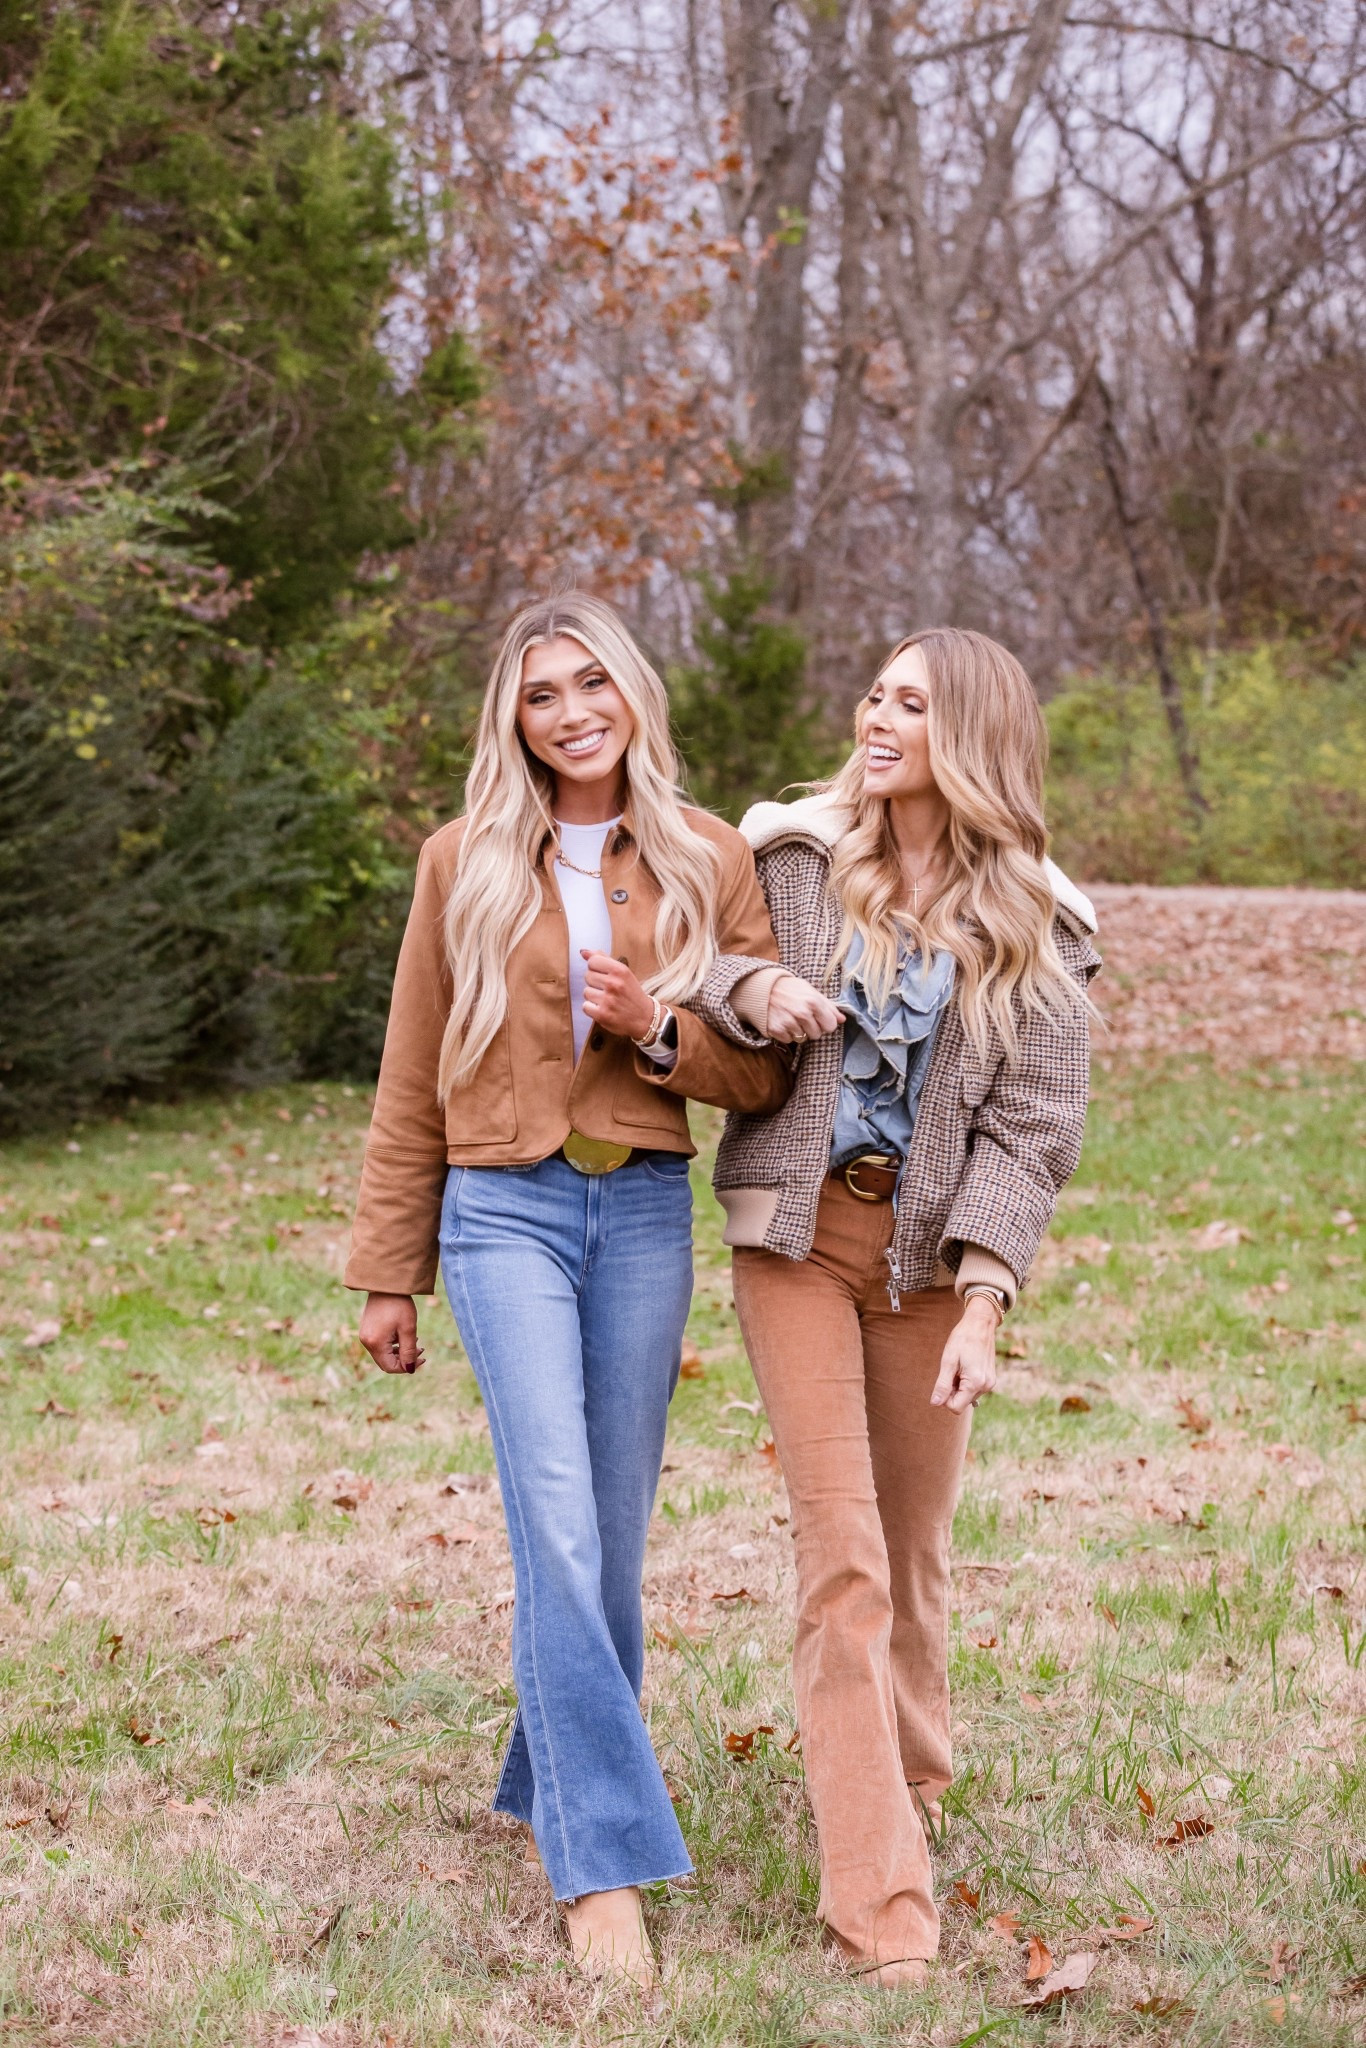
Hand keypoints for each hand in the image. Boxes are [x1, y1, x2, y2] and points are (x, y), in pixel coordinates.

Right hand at [359, 1292, 425, 1374]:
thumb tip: (410, 1370)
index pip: (390, 1367)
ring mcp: (365, 1336)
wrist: (385, 1284)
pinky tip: (403, 1336)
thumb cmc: (399, 1305)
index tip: (422, 1357)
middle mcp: (366, 1342)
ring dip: (399, 1352)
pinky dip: (393, 1345)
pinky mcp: (367, 1330)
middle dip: (404, 1360)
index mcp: (375, 1343)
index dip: (407, 1367)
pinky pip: (380, 1345)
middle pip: (386, 1363)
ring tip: (415, 1342)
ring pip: (384, 1354)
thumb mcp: (408, 1329)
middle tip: (421, 1350)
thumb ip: (409, 1351)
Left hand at [581, 950, 656, 1037]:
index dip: (596, 968)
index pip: (592, 961)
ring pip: (586, 992)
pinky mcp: (602, 1014)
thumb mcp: (624, 973)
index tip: (605, 975)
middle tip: (609, 990)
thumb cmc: (632, 993)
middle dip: (595, 982)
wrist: (644, 1018)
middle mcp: (614, 984)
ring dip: (594, 997)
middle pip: (588, 976)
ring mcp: (607, 1000)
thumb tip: (583, 952)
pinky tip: (604, 1009)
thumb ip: (604, 960)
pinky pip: (585, 1006)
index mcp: (620, 970)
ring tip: (607, 1000)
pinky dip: (592, 1009)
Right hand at [764, 972, 842, 1043]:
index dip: (825, 1024)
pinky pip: (789, 1040)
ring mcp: (789, 1022)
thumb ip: (828, 1006)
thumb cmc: (790, 989)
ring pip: (803, 1039)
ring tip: (791, 1018)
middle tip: (802, 1017)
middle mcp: (802, 1013)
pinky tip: (783, 1022)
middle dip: (812, 1028)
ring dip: (798, 1031)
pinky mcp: (776, 1030)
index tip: (819, 1019)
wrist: (763, 988)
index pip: (830, 1026)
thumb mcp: (811, 991)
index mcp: (813, 1002)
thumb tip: (842, 1019)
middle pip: (817, 1035)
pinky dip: (786, 1034)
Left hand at [930, 1296, 998, 1413]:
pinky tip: (965, 1366)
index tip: (942, 1381)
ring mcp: (990, 1383)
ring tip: (959, 1366)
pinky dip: (966, 1382)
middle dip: (952, 1391)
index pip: (956, 1407)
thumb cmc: (962, 1339)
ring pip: (967, 1396)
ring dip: (959, 1385)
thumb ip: (942, 1385)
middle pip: (962, 1402)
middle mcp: (986, 1386)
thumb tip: (935, 1403)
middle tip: (951, 1370)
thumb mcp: (948, 1361)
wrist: (980, 1324)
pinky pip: (974, 1388)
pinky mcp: (990, 1378)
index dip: (944, 1398)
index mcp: (975, 1383)